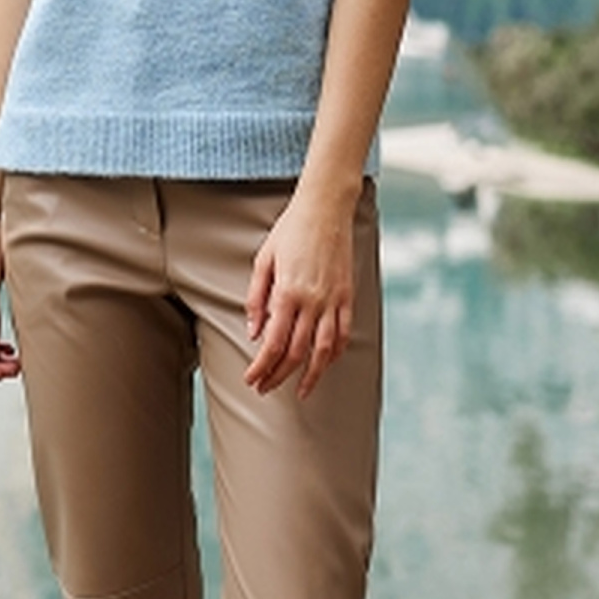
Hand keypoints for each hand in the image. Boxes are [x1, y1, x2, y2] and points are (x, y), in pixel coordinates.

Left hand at [244, 181, 357, 399]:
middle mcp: (312, 301)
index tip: (251, 379)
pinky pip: (343, 332)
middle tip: (265, 388)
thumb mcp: (263, 260)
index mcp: (287, 292)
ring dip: (311, 374)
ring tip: (300, 390)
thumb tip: (255, 332)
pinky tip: (325, 363)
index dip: (261, 367)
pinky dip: (335, 353)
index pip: (272, 343)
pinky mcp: (347, 295)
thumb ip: (257, 299)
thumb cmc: (290, 230)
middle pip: (296, 352)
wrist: (325, 208)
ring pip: (324, 350)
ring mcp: (333, 299)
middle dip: (279, 376)